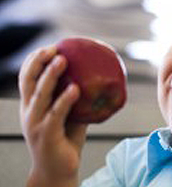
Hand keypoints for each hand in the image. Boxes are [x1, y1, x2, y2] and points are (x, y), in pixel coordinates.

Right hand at [19, 46, 87, 186]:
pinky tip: (75, 89)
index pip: (26, 77)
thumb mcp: (69, 114)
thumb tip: (98, 80)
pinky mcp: (46, 135)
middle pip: (28, 81)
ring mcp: (35, 124)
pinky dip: (65, 100)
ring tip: (62, 60)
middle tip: (54, 49)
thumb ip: (76, 98)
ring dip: (51, 75)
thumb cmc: (64, 140)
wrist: (57, 171)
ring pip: (40, 94)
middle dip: (38, 61)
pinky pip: (56, 114)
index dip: (34, 60)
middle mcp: (29, 112)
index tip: (50, 47)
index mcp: (31, 105)